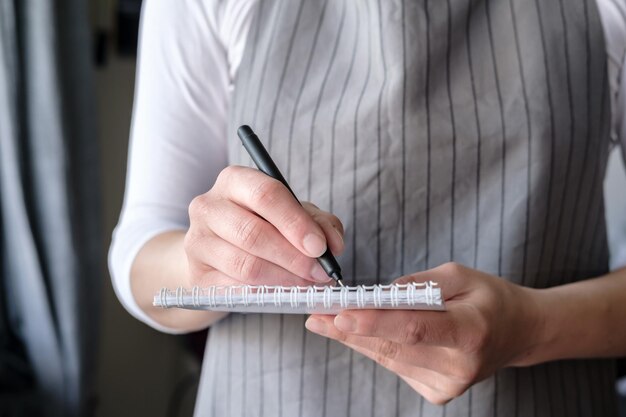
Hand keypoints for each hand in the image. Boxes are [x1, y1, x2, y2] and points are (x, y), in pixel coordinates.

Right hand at [184, 165, 344, 286]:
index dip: (296, 223)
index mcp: (234, 180)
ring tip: (306, 284)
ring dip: (284, 280)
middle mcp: (208, 206)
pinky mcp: (197, 276)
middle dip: (294, 258)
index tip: (320, 247)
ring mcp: (197, 242)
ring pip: (246, 266)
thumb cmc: (262, 225)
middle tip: (320, 273)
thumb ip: (319, 223)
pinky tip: (284, 293)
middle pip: (254, 234)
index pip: (266, 195)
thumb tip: (333, 245)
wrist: (220, 253)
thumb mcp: (293, 215)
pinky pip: (236, 290)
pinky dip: (266, 294)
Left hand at [305, 263, 544, 404]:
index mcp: (471, 332)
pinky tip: (357, 332)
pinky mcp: (437, 393)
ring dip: (354, 338)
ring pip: (389, 358)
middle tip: (316, 314)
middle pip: (393, 347)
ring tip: (324, 321)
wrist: (518, 333)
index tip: (339, 314)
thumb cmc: (489, 298)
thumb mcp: (460, 275)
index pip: (415, 329)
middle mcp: (460, 366)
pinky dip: (375, 346)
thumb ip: (417, 285)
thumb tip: (375, 296)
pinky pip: (396, 365)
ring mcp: (448, 386)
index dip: (375, 322)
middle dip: (349, 329)